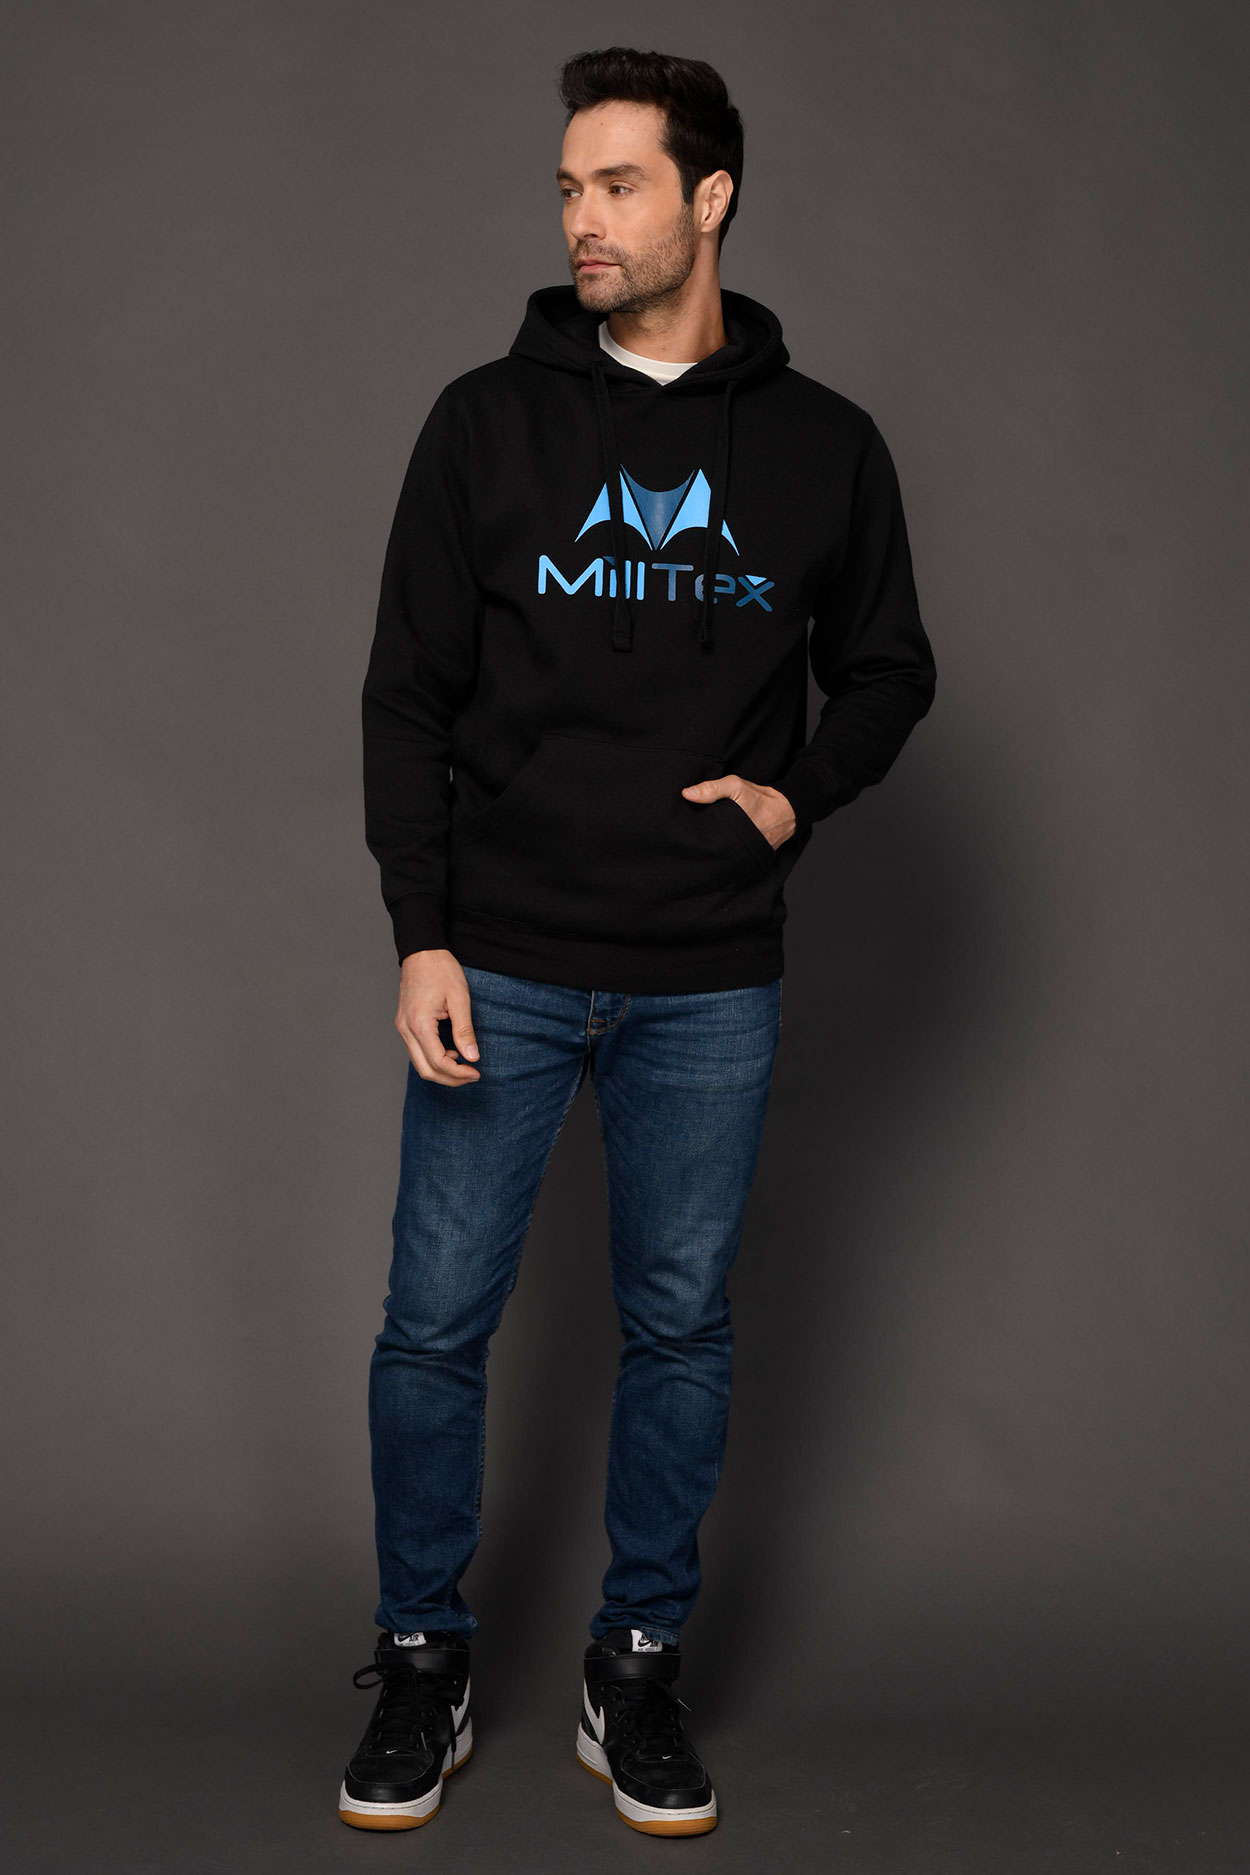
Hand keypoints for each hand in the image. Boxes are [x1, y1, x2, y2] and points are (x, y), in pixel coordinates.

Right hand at [396, 950, 481, 1084]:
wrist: (422, 952)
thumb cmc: (441, 970)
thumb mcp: (460, 999)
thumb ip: (464, 1031)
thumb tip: (472, 1057)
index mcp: (419, 1024)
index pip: (438, 1062)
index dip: (458, 1073)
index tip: (476, 1072)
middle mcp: (406, 1029)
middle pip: (425, 1070)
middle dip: (450, 1079)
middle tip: (472, 1075)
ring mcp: (402, 1027)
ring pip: (419, 1063)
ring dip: (441, 1071)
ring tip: (464, 1066)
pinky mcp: (404, 1024)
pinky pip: (416, 1051)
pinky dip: (433, 1059)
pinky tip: (451, 1052)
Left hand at [681, 775, 796, 849]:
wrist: (786, 812)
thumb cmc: (760, 798)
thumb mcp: (736, 786)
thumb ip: (712, 789)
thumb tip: (686, 794)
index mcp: (727, 831)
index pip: (701, 838)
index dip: (689, 834)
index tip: (678, 828)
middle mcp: (732, 847)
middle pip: (705, 849)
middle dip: (696, 843)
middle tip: (682, 837)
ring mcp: (738, 855)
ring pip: (715, 854)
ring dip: (706, 848)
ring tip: (693, 843)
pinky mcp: (743, 859)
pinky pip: (726, 857)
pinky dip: (719, 851)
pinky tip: (711, 846)